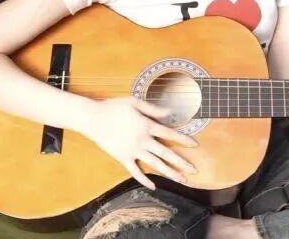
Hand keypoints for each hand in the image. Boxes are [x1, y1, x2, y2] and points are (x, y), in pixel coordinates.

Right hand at [79, 96, 198, 189]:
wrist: (92, 119)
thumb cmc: (114, 107)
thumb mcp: (135, 102)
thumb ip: (153, 109)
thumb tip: (170, 112)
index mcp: (147, 126)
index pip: (170, 134)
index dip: (184, 139)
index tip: (196, 145)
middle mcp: (143, 141)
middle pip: (167, 153)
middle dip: (182, 162)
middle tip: (195, 170)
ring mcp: (133, 151)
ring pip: (155, 164)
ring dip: (170, 173)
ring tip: (182, 180)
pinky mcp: (123, 158)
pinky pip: (135, 172)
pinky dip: (144, 179)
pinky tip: (153, 186)